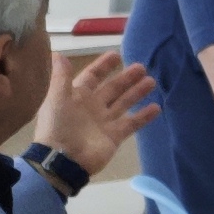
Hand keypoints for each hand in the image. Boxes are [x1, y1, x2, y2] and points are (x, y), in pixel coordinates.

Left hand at [31, 51, 158, 178]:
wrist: (63, 159)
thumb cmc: (58, 125)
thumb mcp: (56, 98)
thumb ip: (61, 77)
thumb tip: (58, 54)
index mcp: (77, 96)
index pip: (92, 76)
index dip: (103, 66)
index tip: (116, 55)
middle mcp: (93, 106)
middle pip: (113, 88)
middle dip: (126, 78)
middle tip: (142, 67)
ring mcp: (105, 121)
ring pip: (124, 103)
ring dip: (137, 92)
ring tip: (152, 82)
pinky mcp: (115, 136)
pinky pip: (132, 123)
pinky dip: (144, 116)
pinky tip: (157, 107)